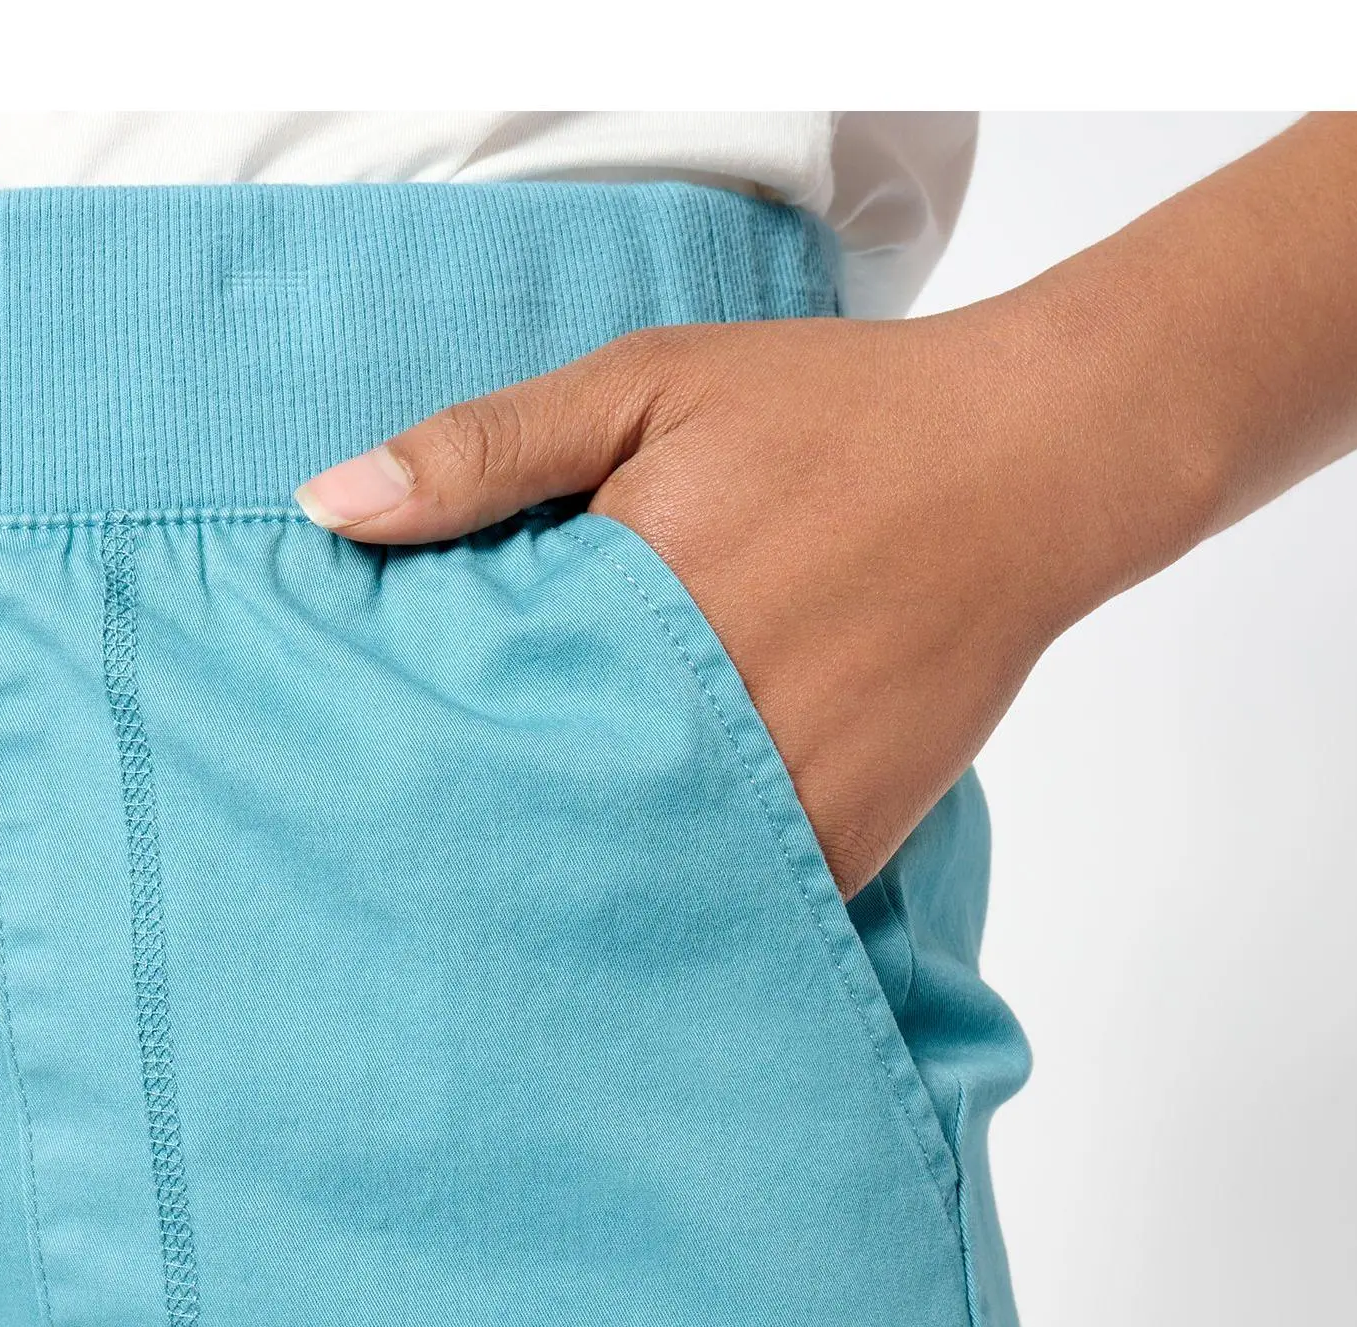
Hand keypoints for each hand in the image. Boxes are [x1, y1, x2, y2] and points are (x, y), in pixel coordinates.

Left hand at [295, 305, 1134, 897]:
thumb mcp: (645, 388)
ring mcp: (781, 805)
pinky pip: (727, 908)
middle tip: (402, 859)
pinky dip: (672, 899)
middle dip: (474, 843)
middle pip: (541, 829)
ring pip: (631, 889)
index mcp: (629, 620)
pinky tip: (623, 879)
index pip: (473, 730)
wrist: (1031, 466)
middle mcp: (704, 732)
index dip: (408, 762)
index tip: (356, 781)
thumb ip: (486, 451)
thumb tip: (325, 510)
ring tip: (502, 884)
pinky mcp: (841, 845)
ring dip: (570, 886)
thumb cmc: (832, 415)